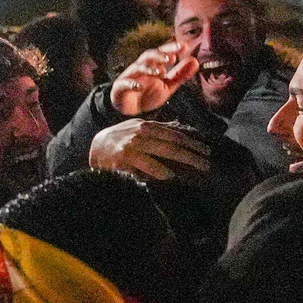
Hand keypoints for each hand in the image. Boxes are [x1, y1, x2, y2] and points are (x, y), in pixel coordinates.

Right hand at [88, 119, 212, 180]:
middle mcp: (141, 133)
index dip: (192, 142)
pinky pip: (146, 165)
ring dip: (183, 161)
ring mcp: (132, 145)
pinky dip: (159, 171)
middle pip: (173, 143)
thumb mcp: (138, 129)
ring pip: (163, 152)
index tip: (206, 150)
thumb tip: (180, 131)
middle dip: (192, 153)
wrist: (96, 147)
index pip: (174, 134)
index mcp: (147, 126)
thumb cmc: (120, 140)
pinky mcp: (124, 159)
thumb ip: (157, 130)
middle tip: (206, 163)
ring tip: (197, 169)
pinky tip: (171, 176)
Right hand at [109, 43, 198, 117]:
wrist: (131, 110)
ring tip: (159, 72)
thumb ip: (180, 74)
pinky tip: (139, 87)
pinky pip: (124, 83)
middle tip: (171, 58)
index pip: (162, 53)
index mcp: (153, 65)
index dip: (171, 48)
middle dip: (159, 55)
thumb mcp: (167, 86)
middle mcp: (141, 68)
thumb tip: (195, 61)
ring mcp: (130, 76)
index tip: (184, 46)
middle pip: (149, 56)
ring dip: (148, 68)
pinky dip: (131, 84)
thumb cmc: (149, 94)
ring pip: (137, 67)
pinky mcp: (121, 87)